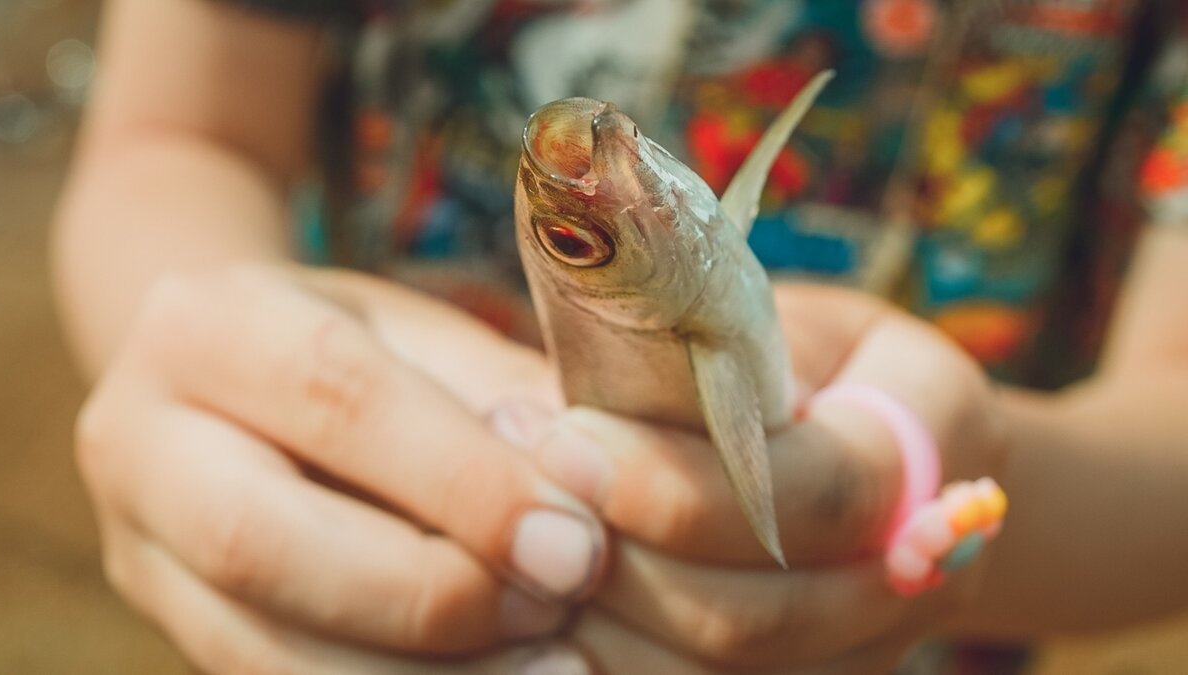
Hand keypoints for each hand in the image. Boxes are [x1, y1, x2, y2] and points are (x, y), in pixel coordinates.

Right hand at [74, 263, 607, 672]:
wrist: (233, 387)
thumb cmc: (356, 352)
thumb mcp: (422, 334)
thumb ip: (500, 393)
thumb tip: (588, 483)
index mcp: (208, 327)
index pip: (339, 397)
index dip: (464, 482)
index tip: (577, 542)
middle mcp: (141, 440)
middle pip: (262, 540)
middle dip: (430, 592)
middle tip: (559, 603)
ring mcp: (140, 550)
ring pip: (256, 649)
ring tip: (549, 668)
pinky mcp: (174, 625)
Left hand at [492, 284, 1007, 671]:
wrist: (893, 440)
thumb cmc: (823, 361)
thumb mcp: (792, 323)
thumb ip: (733, 361)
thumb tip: (603, 405)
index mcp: (925, 450)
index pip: (820, 496)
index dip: (682, 484)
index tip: (565, 439)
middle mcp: (913, 577)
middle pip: (761, 619)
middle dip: (624, 564)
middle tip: (526, 494)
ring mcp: (865, 652)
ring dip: (605, 622)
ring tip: (521, 546)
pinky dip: (614, 659)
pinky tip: (550, 609)